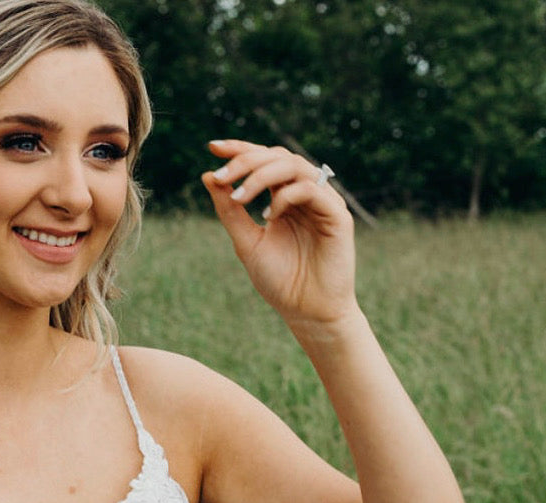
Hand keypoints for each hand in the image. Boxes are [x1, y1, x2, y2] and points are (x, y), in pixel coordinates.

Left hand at [200, 139, 356, 329]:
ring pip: (294, 166)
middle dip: (246, 161)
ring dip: (262, 175)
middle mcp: (304, 193)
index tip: (212, 148)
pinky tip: (269, 215)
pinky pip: (311, 190)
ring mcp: (322, 201)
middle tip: (221, 176)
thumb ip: (231, 211)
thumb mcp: (247, 243)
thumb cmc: (280, 280)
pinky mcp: (337, 215)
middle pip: (277, 156)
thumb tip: (208, 177)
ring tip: (240, 197)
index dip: (239, 149)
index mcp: (283, 196)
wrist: (307, 312)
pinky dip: (286, 196)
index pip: (263, 160)